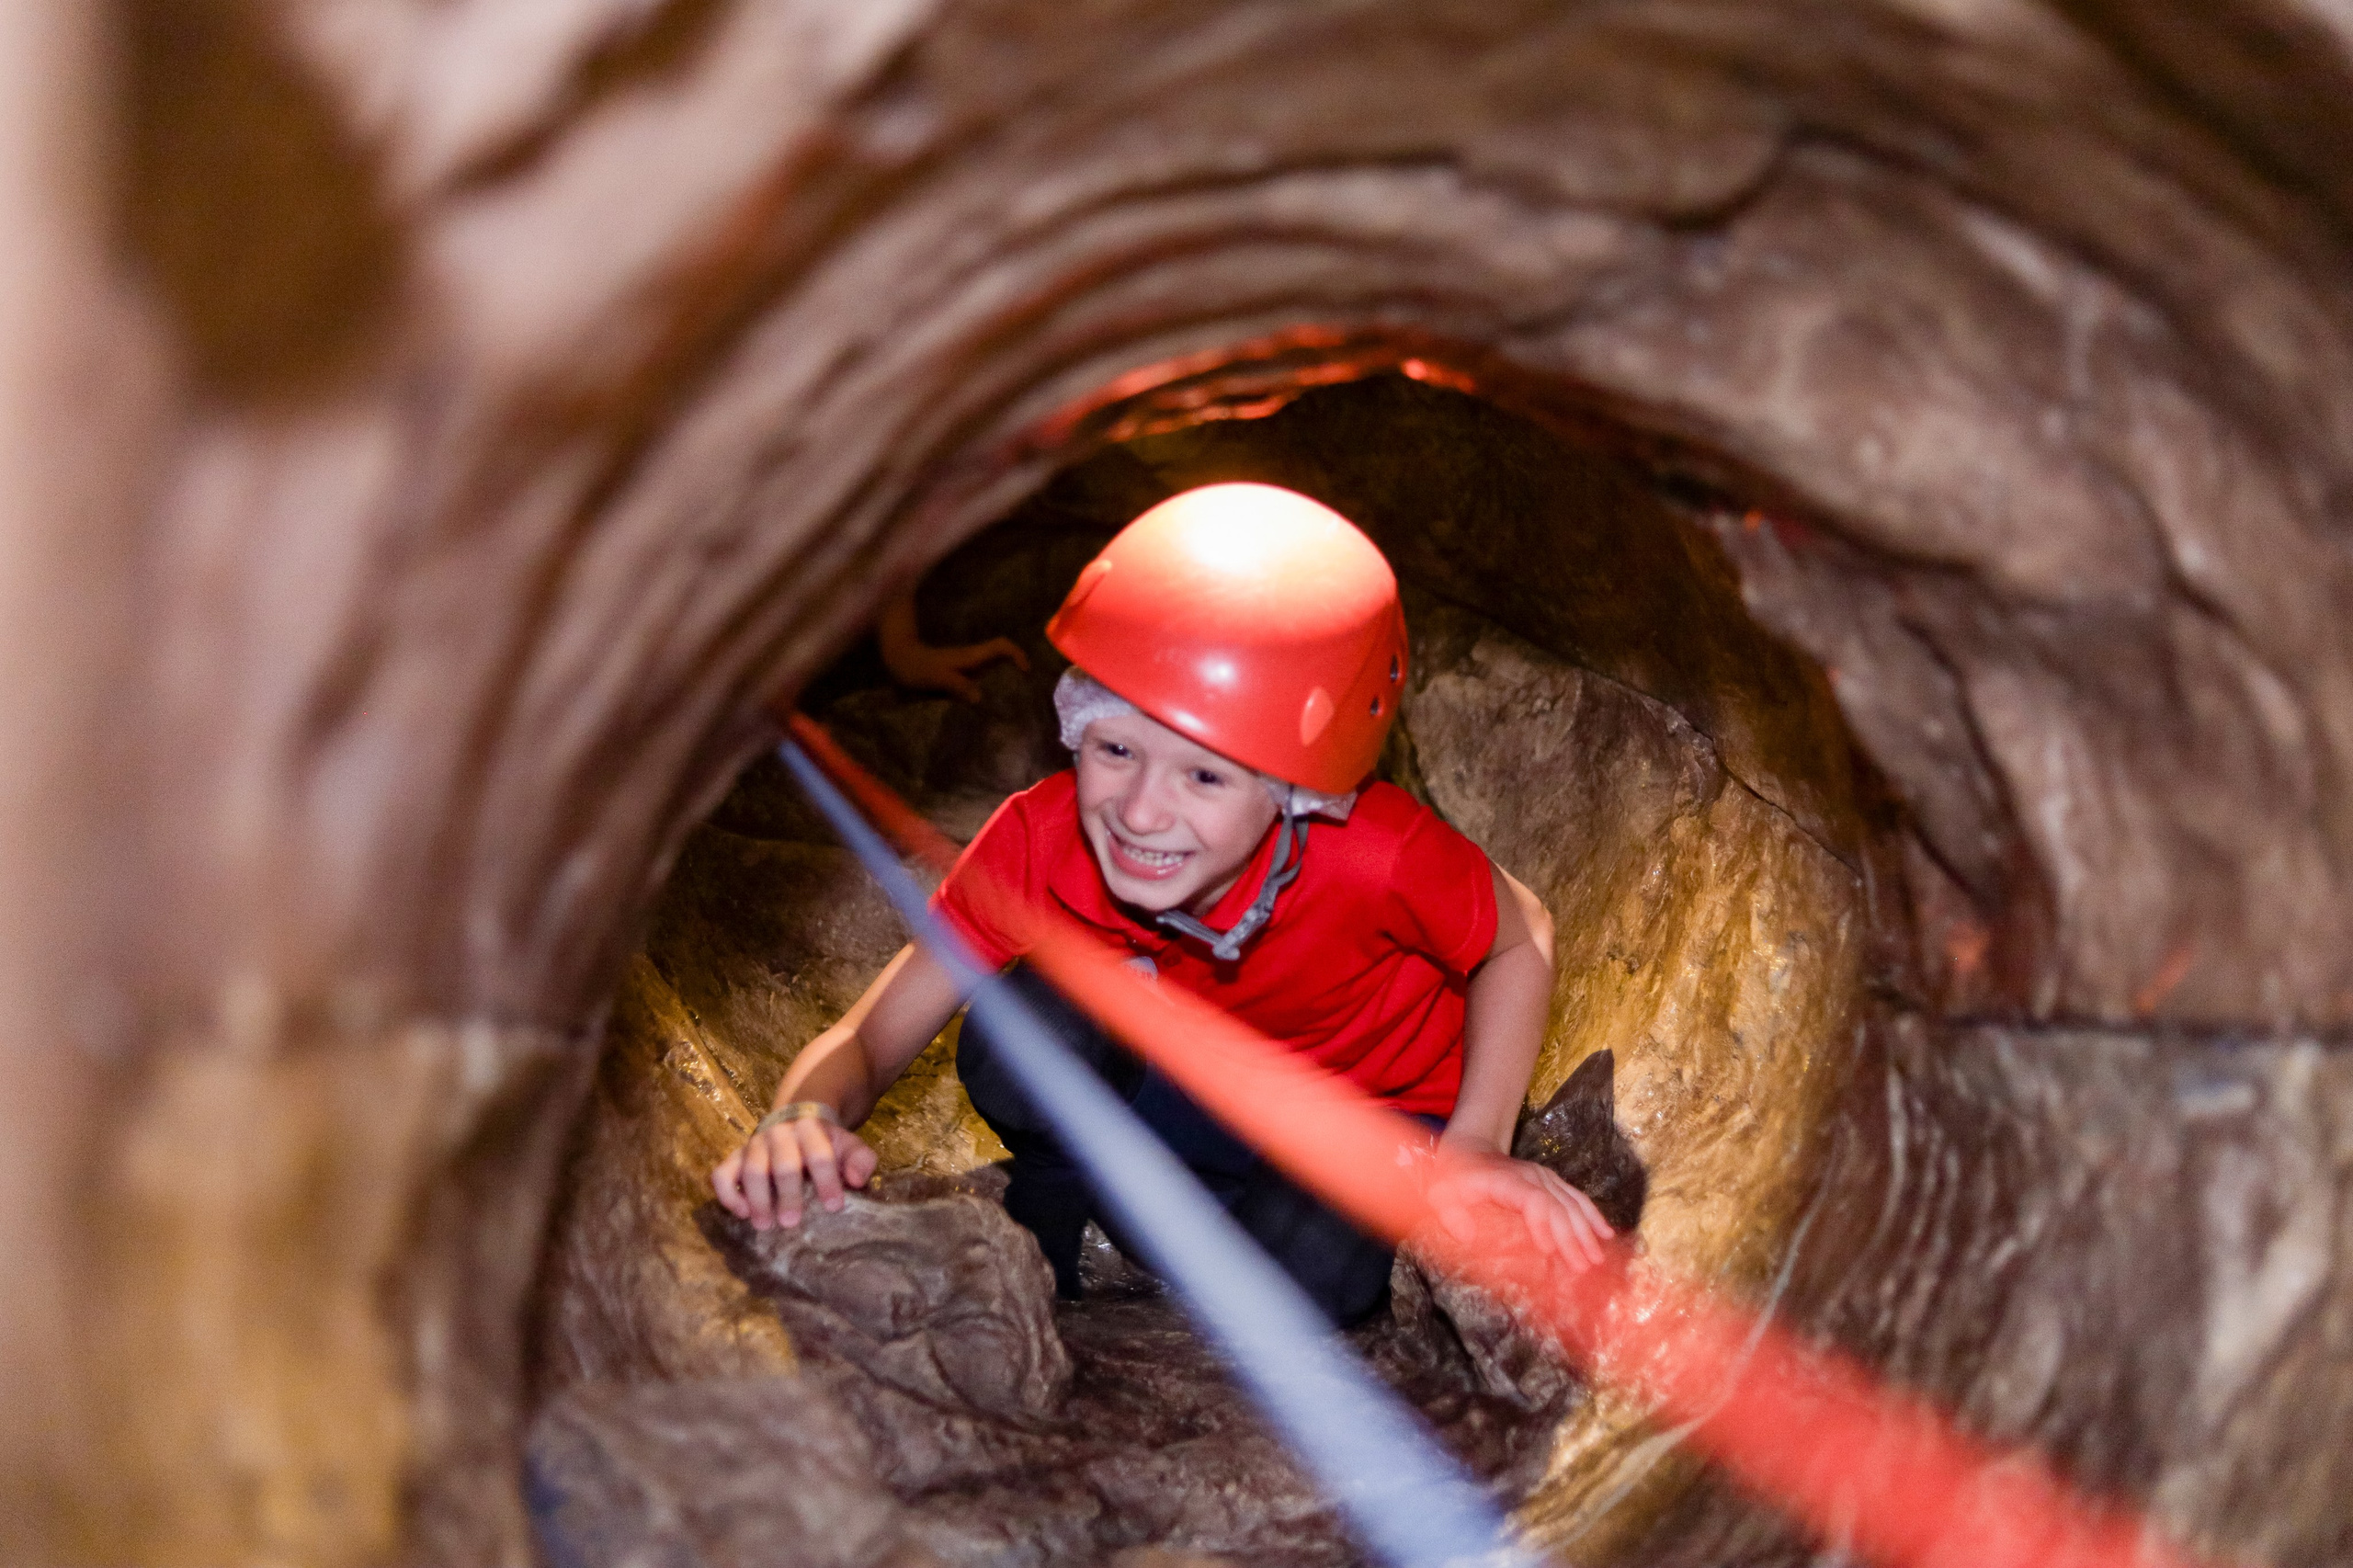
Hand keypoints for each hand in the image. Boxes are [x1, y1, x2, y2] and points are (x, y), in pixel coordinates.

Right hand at [712, 1112, 878, 1230]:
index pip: (818, 1153)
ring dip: (757, 1198)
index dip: (827, 1180)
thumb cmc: (827, 1144)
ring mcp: (754, 1144)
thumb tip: (856, 1179)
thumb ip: (860, 1159)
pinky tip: (742, 1213)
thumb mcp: (850, 1146)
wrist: (798, 1122)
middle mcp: (779, 1133)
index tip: (834, 1206)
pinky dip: (728, 1194)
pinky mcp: (735, 1157)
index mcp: (810, 1128)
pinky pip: (722, 1174)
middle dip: (787, 1194)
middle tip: (791, 1223)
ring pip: (750, 1169)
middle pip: (782, 1164)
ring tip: (764, 1224)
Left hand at [883, 635, 1030, 701]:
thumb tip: (979, 697)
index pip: (1000, 646)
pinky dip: (989, 682)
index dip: (1017, 654)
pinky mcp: (956, 670)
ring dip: (1004, 674)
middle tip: (1025, 687)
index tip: (1027, 670)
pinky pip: (980, 673)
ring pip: (991, 664)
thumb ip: (957, 685)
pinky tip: (986, 698)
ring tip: (1011, 696)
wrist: (897, 657)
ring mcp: (964, 663)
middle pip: (1001, 654)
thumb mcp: (935, 677)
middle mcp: (971, 657)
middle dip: (1016, 665)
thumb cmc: (915, 667)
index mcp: (969, 656)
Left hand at [1426, 1155, 1614, 1272]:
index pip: (1533, 1200)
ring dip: (1586, 1231)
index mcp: (1505, 1180)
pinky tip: (1606, 1234)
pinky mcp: (1551, 1181)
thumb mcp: (1441, 1194)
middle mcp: (1530, 1176)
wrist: (1469, 1147)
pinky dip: (1592, 1215)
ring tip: (1597, 1259)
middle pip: (1558, 1206)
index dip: (1544, 1224)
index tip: (1549, 1251)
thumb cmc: (1454, 1177)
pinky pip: (1576, 1197)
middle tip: (1582, 1267)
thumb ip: (1450, 1215)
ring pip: (1571, 1203)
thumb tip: (1467, 1236)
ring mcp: (1544, 1177)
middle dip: (1572, 1238)